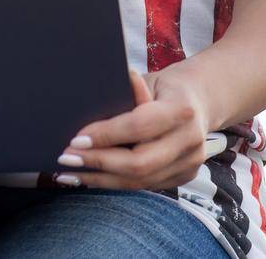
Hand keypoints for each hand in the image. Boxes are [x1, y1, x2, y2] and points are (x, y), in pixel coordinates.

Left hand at [54, 66, 213, 189]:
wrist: (198, 102)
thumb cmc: (164, 88)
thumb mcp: (148, 80)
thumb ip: (126, 93)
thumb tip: (89, 103)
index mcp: (182, 109)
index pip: (138, 126)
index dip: (105, 135)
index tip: (75, 139)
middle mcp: (191, 139)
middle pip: (139, 163)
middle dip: (98, 162)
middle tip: (66, 158)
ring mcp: (190, 162)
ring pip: (139, 180)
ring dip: (100, 179)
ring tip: (69, 174)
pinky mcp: (184, 177)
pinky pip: (144, 185)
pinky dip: (114, 183)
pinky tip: (90, 178)